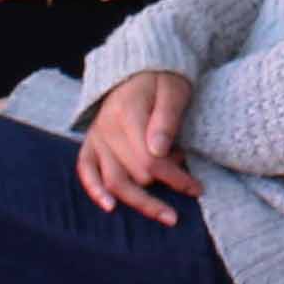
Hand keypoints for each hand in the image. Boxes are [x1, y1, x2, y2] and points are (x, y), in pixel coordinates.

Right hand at [76, 69, 200, 220]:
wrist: (137, 67)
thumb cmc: (162, 79)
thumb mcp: (173, 90)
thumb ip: (166, 120)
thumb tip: (160, 152)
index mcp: (128, 115)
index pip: (150, 161)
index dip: (176, 179)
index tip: (197, 188)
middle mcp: (107, 129)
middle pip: (135, 174)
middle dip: (164, 184)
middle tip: (188, 180)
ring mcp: (96, 137)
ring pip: (113, 181)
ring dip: (140, 202)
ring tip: (167, 216)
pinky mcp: (90, 143)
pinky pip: (85, 170)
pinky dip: (95, 190)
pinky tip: (110, 207)